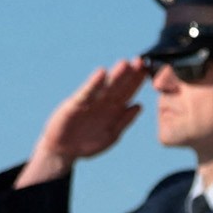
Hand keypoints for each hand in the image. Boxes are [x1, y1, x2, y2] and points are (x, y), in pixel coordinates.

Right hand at [15, 58, 146, 187]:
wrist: (63, 151)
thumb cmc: (87, 143)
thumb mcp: (111, 135)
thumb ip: (124, 121)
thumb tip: (139, 105)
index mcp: (114, 109)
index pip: (128, 91)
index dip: (138, 80)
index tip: (149, 69)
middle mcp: (103, 102)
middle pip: (119, 85)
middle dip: (129, 74)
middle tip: (139, 61)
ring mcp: (89, 102)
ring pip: (105, 87)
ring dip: (115, 76)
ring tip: (125, 64)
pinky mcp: (75, 104)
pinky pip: (86, 93)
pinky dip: (94, 83)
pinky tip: (102, 73)